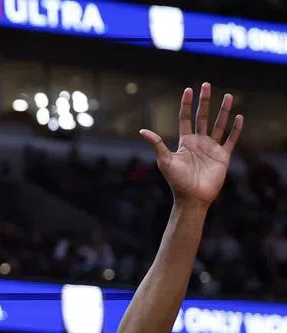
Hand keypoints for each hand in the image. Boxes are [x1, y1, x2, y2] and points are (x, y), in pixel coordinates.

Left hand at [140, 83, 241, 206]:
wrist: (192, 198)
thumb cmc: (177, 181)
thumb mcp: (165, 161)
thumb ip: (157, 144)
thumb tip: (142, 131)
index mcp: (185, 142)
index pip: (185, 118)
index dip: (186, 104)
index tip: (188, 89)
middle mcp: (199, 142)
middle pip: (203, 117)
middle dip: (205, 102)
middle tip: (206, 84)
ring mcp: (212, 148)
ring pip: (220, 125)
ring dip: (224, 111)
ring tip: (228, 95)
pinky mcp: (223, 156)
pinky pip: (231, 140)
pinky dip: (235, 129)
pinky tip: (239, 116)